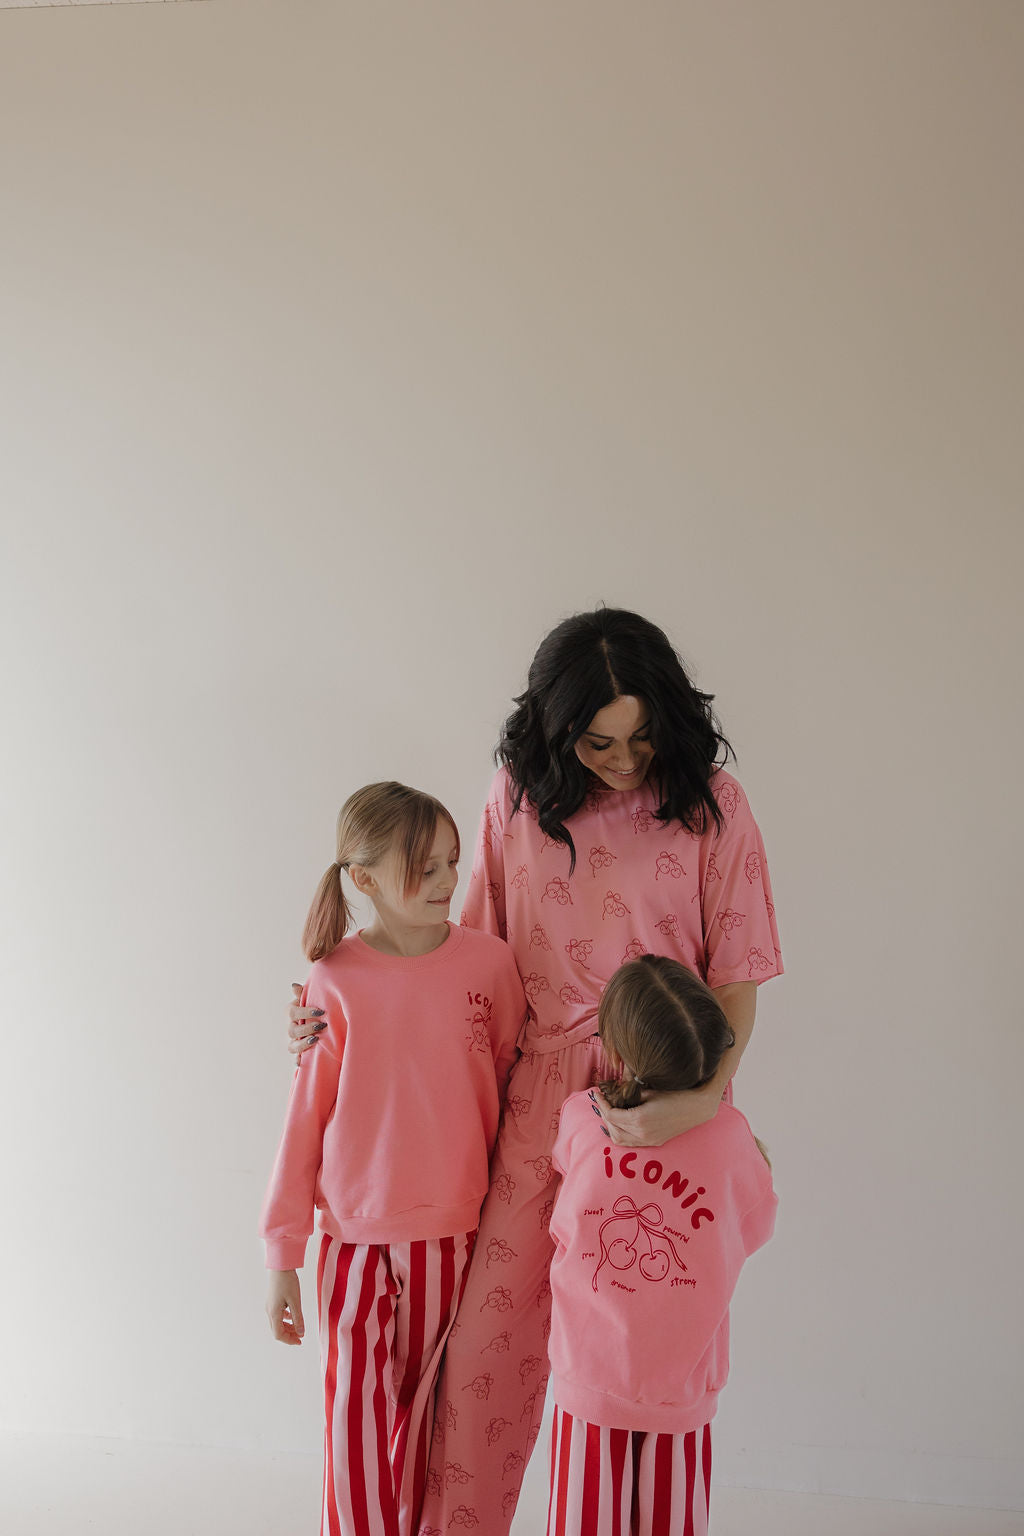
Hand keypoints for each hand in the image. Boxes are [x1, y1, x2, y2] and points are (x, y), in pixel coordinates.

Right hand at [266, 1269, 304, 1344]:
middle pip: (277, 1330)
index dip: (289, 1340)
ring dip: (287, 1327)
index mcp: (273, 1313)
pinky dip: (285, 1319)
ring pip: (277, 1323)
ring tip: (298, 1327)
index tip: (300, 1341)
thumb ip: (298, 1318)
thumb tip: (301, 1333)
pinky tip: (292, 1316)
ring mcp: (270, 1306)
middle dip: (289, 1335)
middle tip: (300, 1336)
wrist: (280, 1266)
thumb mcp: (295, 1301)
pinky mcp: (273, 1300)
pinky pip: (278, 1315)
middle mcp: (269, 1311)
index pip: (278, 1334)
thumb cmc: (287, 1282)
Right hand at [288, 982, 325, 1059]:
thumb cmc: (313, 1004)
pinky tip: (302, 1061)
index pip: (293, 1012)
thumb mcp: (309, 997)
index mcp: (291, 1012)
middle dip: (306, 1029)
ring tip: (315, 1040)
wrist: (319, 1017)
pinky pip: (296, 1058)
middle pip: (292, 1031)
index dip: (305, 1012)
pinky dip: (298, 1060)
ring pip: (292, 1046)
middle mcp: (290, 1027)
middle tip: (321, 1026)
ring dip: (303, 1044)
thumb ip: (302, 992)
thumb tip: (294, 986)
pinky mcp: (300, 1051)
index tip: (321, 1011)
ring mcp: (294, 1040)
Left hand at [590, 1084, 718, 1147]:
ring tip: (610, 1112)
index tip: (597, 1094)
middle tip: (602, 1102)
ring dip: (611, 1127)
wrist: (698, 1107)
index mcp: (639, 1119)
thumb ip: (631, 1095)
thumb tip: (617, 1094)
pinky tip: (621, 1122)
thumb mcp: (650, 1091)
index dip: (602, 1104)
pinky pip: (631, 1142)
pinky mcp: (654, 1143)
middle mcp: (642, 1134)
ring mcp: (649, 1140)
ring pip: (620, 1140)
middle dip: (604, 1115)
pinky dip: (621, 1134)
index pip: (611, 1115)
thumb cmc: (676, 1094)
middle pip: (612, 1129)